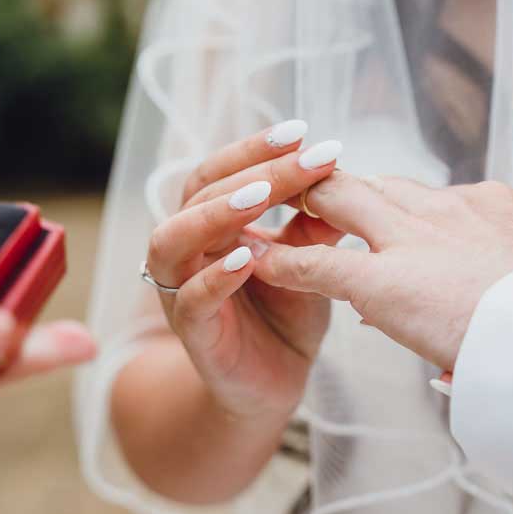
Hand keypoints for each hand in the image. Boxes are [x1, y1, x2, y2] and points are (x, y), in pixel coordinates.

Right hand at [143, 121, 343, 418]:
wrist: (275, 382)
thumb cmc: (286, 312)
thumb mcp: (308, 259)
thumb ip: (312, 222)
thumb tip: (339, 175)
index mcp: (211, 222)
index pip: (222, 171)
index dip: (256, 149)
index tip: (302, 131)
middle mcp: (187, 248)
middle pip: (201, 194)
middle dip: (252, 172)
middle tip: (301, 157)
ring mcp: (181, 289)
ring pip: (174, 239)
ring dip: (216, 214)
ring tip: (260, 199)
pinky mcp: (191, 332)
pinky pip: (191, 299)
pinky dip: (215, 276)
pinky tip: (247, 259)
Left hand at [250, 173, 512, 371]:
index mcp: (494, 209)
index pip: (426, 198)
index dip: (393, 208)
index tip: (377, 217)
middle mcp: (449, 210)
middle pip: (376, 184)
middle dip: (335, 189)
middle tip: (303, 196)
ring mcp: (415, 242)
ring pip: (337, 206)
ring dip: (300, 211)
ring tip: (263, 214)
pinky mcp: (387, 281)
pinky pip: (318, 265)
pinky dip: (283, 263)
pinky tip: (254, 263)